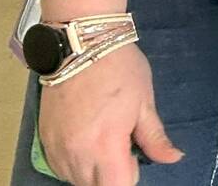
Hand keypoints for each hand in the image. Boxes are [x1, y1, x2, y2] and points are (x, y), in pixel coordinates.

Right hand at [34, 42, 181, 185]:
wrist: (80, 45)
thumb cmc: (119, 70)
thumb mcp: (144, 103)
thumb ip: (155, 139)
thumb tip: (173, 158)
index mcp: (105, 146)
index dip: (131, 174)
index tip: (135, 155)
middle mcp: (77, 154)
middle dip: (112, 175)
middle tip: (121, 145)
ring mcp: (57, 149)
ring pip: (76, 180)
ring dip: (92, 171)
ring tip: (103, 141)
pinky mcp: (44, 140)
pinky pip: (59, 168)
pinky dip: (74, 164)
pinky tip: (85, 142)